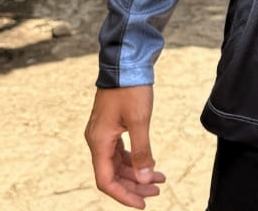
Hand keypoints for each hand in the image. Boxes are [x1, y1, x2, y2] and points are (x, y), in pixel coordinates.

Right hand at [85, 85, 166, 207]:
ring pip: (118, 163)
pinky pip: (120, 150)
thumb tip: (146, 178)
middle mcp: (97, 140)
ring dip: (137, 172)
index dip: (124, 195)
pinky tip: (150, 162)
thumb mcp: (139, 120)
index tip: (143, 203)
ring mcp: (103, 133)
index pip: (107, 181)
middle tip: (158, 190)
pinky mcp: (111, 125)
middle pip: (113, 174)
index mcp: (98, 142)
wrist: (126, 61)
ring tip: (160, 178)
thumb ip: (142, 151)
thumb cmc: (131, 88)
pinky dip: (135, 158)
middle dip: (135, 185)